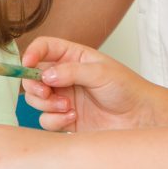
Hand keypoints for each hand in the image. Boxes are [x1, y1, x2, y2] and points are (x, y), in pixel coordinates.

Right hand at [21, 37, 159, 132]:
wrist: (139, 118)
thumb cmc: (127, 88)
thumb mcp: (101, 72)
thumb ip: (71, 71)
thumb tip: (46, 75)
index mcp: (72, 57)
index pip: (44, 48)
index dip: (32, 53)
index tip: (28, 64)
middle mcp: (64, 76)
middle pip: (32, 77)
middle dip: (34, 85)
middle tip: (45, 92)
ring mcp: (63, 98)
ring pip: (36, 100)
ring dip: (46, 104)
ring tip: (67, 107)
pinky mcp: (65, 118)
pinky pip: (46, 120)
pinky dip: (55, 120)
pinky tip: (72, 118)